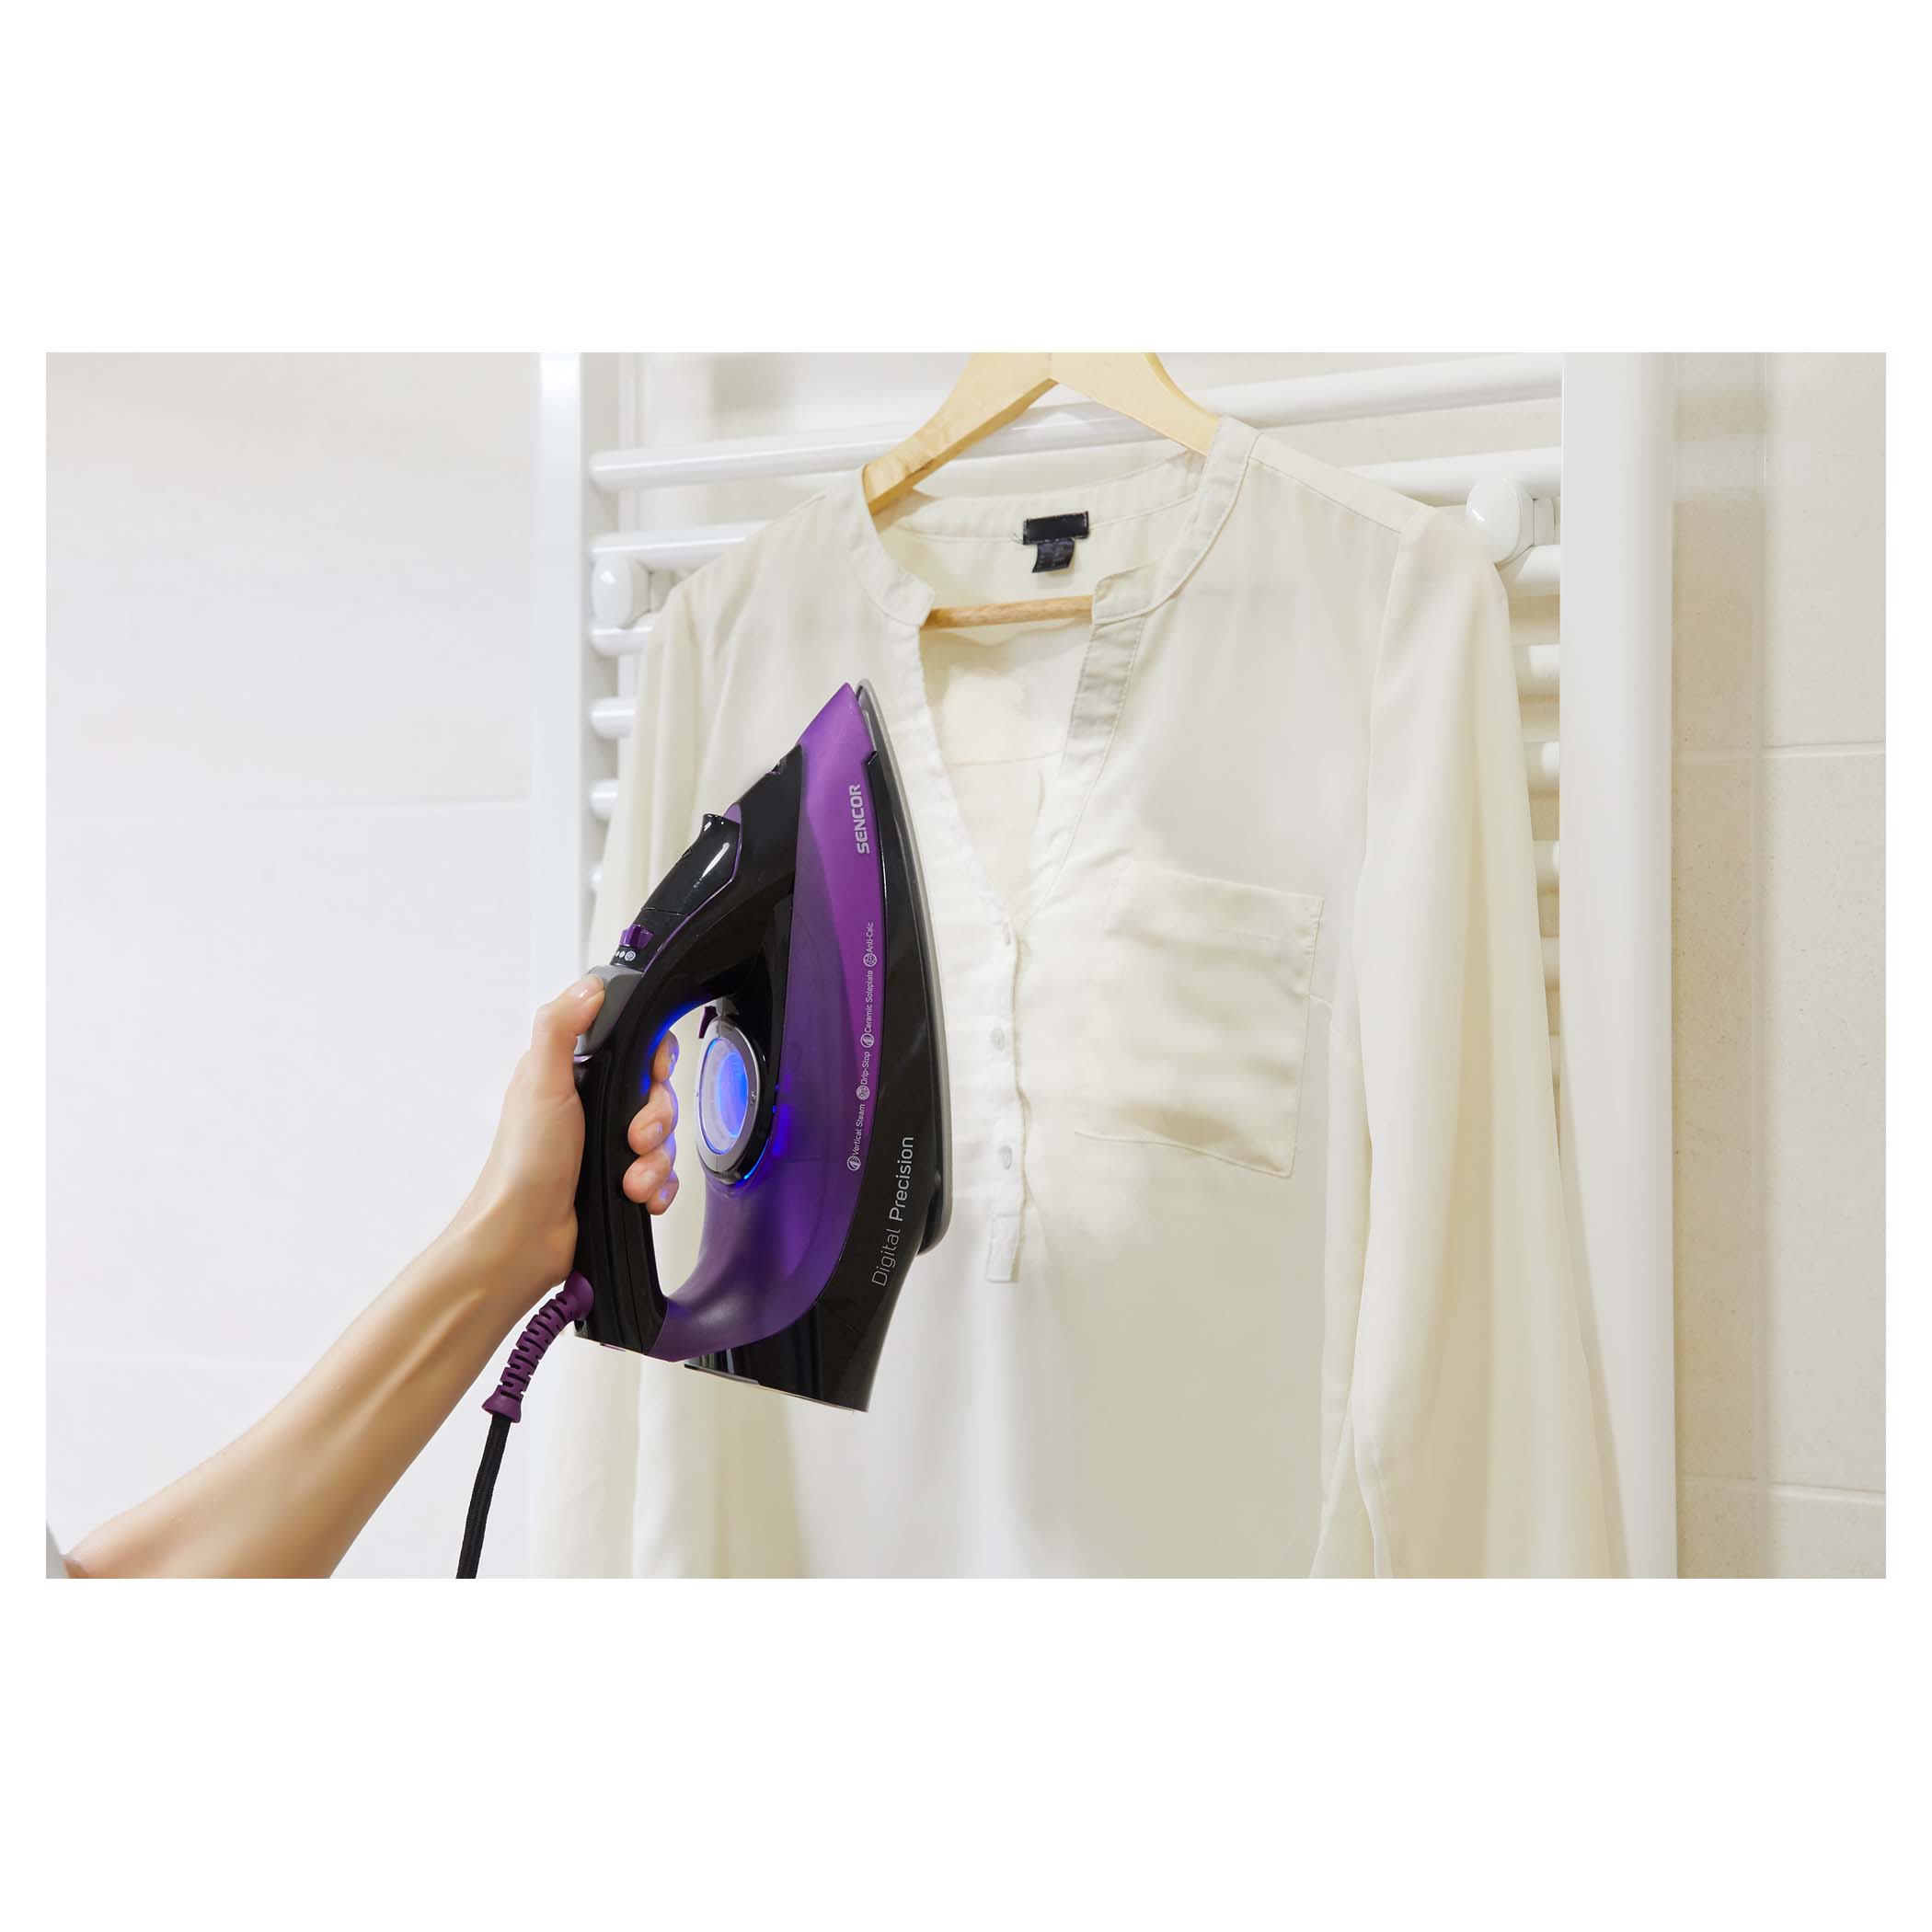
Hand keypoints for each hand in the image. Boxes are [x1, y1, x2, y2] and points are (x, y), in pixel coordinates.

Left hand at [451, 976, 680, 1312]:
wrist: (524, 1239)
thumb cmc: (522, 1166)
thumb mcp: (539, 1083)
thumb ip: (561, 1027)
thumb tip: (590, 985)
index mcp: (572, 1072)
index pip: (634, 1043)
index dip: (653, 1059)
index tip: (651, 1075)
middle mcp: (592, 1105)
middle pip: (657, 1092)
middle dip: (656, 1119)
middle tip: (634, 1136)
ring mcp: (607, 1144)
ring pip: (664, 1137)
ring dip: (655, 1161)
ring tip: (631, 1178)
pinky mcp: (621, 1179)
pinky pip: (664, 1174)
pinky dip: (657, 1187)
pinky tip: (639, 1195)